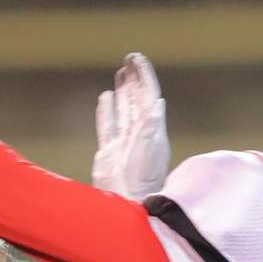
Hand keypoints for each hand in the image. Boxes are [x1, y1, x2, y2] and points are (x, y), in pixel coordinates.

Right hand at [92, 52, 169, 199]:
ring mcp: (123, 142)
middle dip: (135, 78)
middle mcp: (140, 134)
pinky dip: (106, 110)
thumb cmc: (141, 181)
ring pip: (124, 109)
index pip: (149, 96)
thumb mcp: (150, 151)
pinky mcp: (109, 151)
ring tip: (121, 72)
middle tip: (130, 58)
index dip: (144, 76)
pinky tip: (105, 97)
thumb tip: (157, 102)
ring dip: (123, 91)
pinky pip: (108, 124)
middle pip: (137, 99)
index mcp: (152, 130)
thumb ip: (152, 127)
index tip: (137, 59)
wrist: (126, 203)